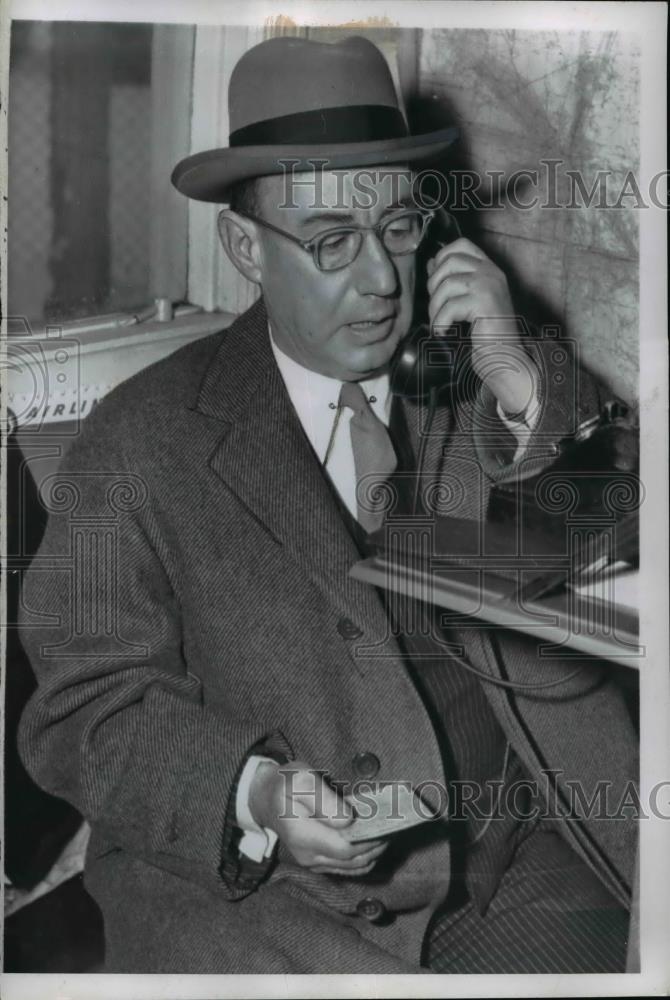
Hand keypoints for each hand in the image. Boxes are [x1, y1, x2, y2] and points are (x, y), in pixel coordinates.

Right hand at [249, 759, 387, 875]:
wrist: (264, 797)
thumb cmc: (284, 784)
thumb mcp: (301, 780)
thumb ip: (324, 799)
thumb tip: (348, 820)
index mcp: (303, 836)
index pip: (346, 847)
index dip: (370, 838)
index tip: (386, 822)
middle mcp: (309, 856)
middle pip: (353, 860)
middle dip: (377, 844)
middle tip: (394, 824)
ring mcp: (313, 862)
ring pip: (353, 867)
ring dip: (374, 852)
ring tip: (387, 830)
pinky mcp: (318, 862)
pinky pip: (347, 866)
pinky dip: (364, 856)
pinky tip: (374, 840)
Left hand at [426, 238, 537, 414]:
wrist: (505, 358)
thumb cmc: (486, 334)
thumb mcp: (468, 301)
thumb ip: (453, 280)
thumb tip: (432, 263)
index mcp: (489, 269)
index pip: (461, 245)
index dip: (442, 258)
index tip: (436, 282)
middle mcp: (491, 273)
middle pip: (449, 261)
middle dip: (434, 285)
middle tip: (438, 308)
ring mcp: (490, 286)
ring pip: (447, 284)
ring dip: (435, 308)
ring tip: (440, 324)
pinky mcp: (486, 303)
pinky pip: (450, 306)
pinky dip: (441, 322)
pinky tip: (444, 332)